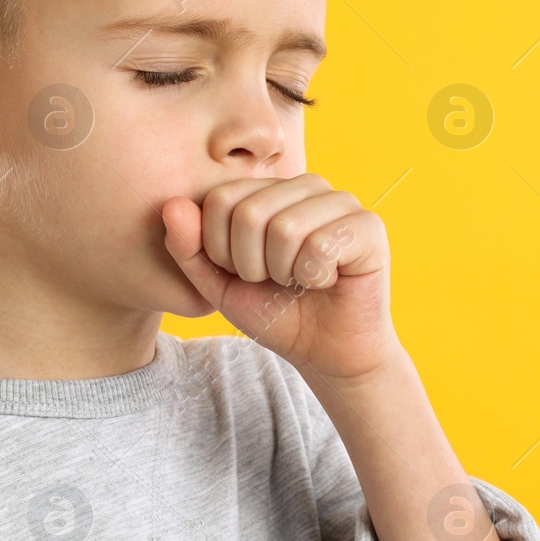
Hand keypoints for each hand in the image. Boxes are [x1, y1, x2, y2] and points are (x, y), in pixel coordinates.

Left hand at [161, 173, 401, 380]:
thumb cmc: (275, 313)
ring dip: (284, 272)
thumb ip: (189, 248)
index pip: (221, 199)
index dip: (221, 251)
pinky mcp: (369, 227)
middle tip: (276, 281)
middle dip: (251, 265)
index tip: (246, 274)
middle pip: (249, 213)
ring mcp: (341, 202)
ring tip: (300, 281)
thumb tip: (170, 205)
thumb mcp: (218, 285)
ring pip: (285, 228)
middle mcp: (306, 186)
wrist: (325, 354)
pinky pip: (321, 245)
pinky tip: (328, 282)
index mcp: (269, 190)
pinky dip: (314, 277)